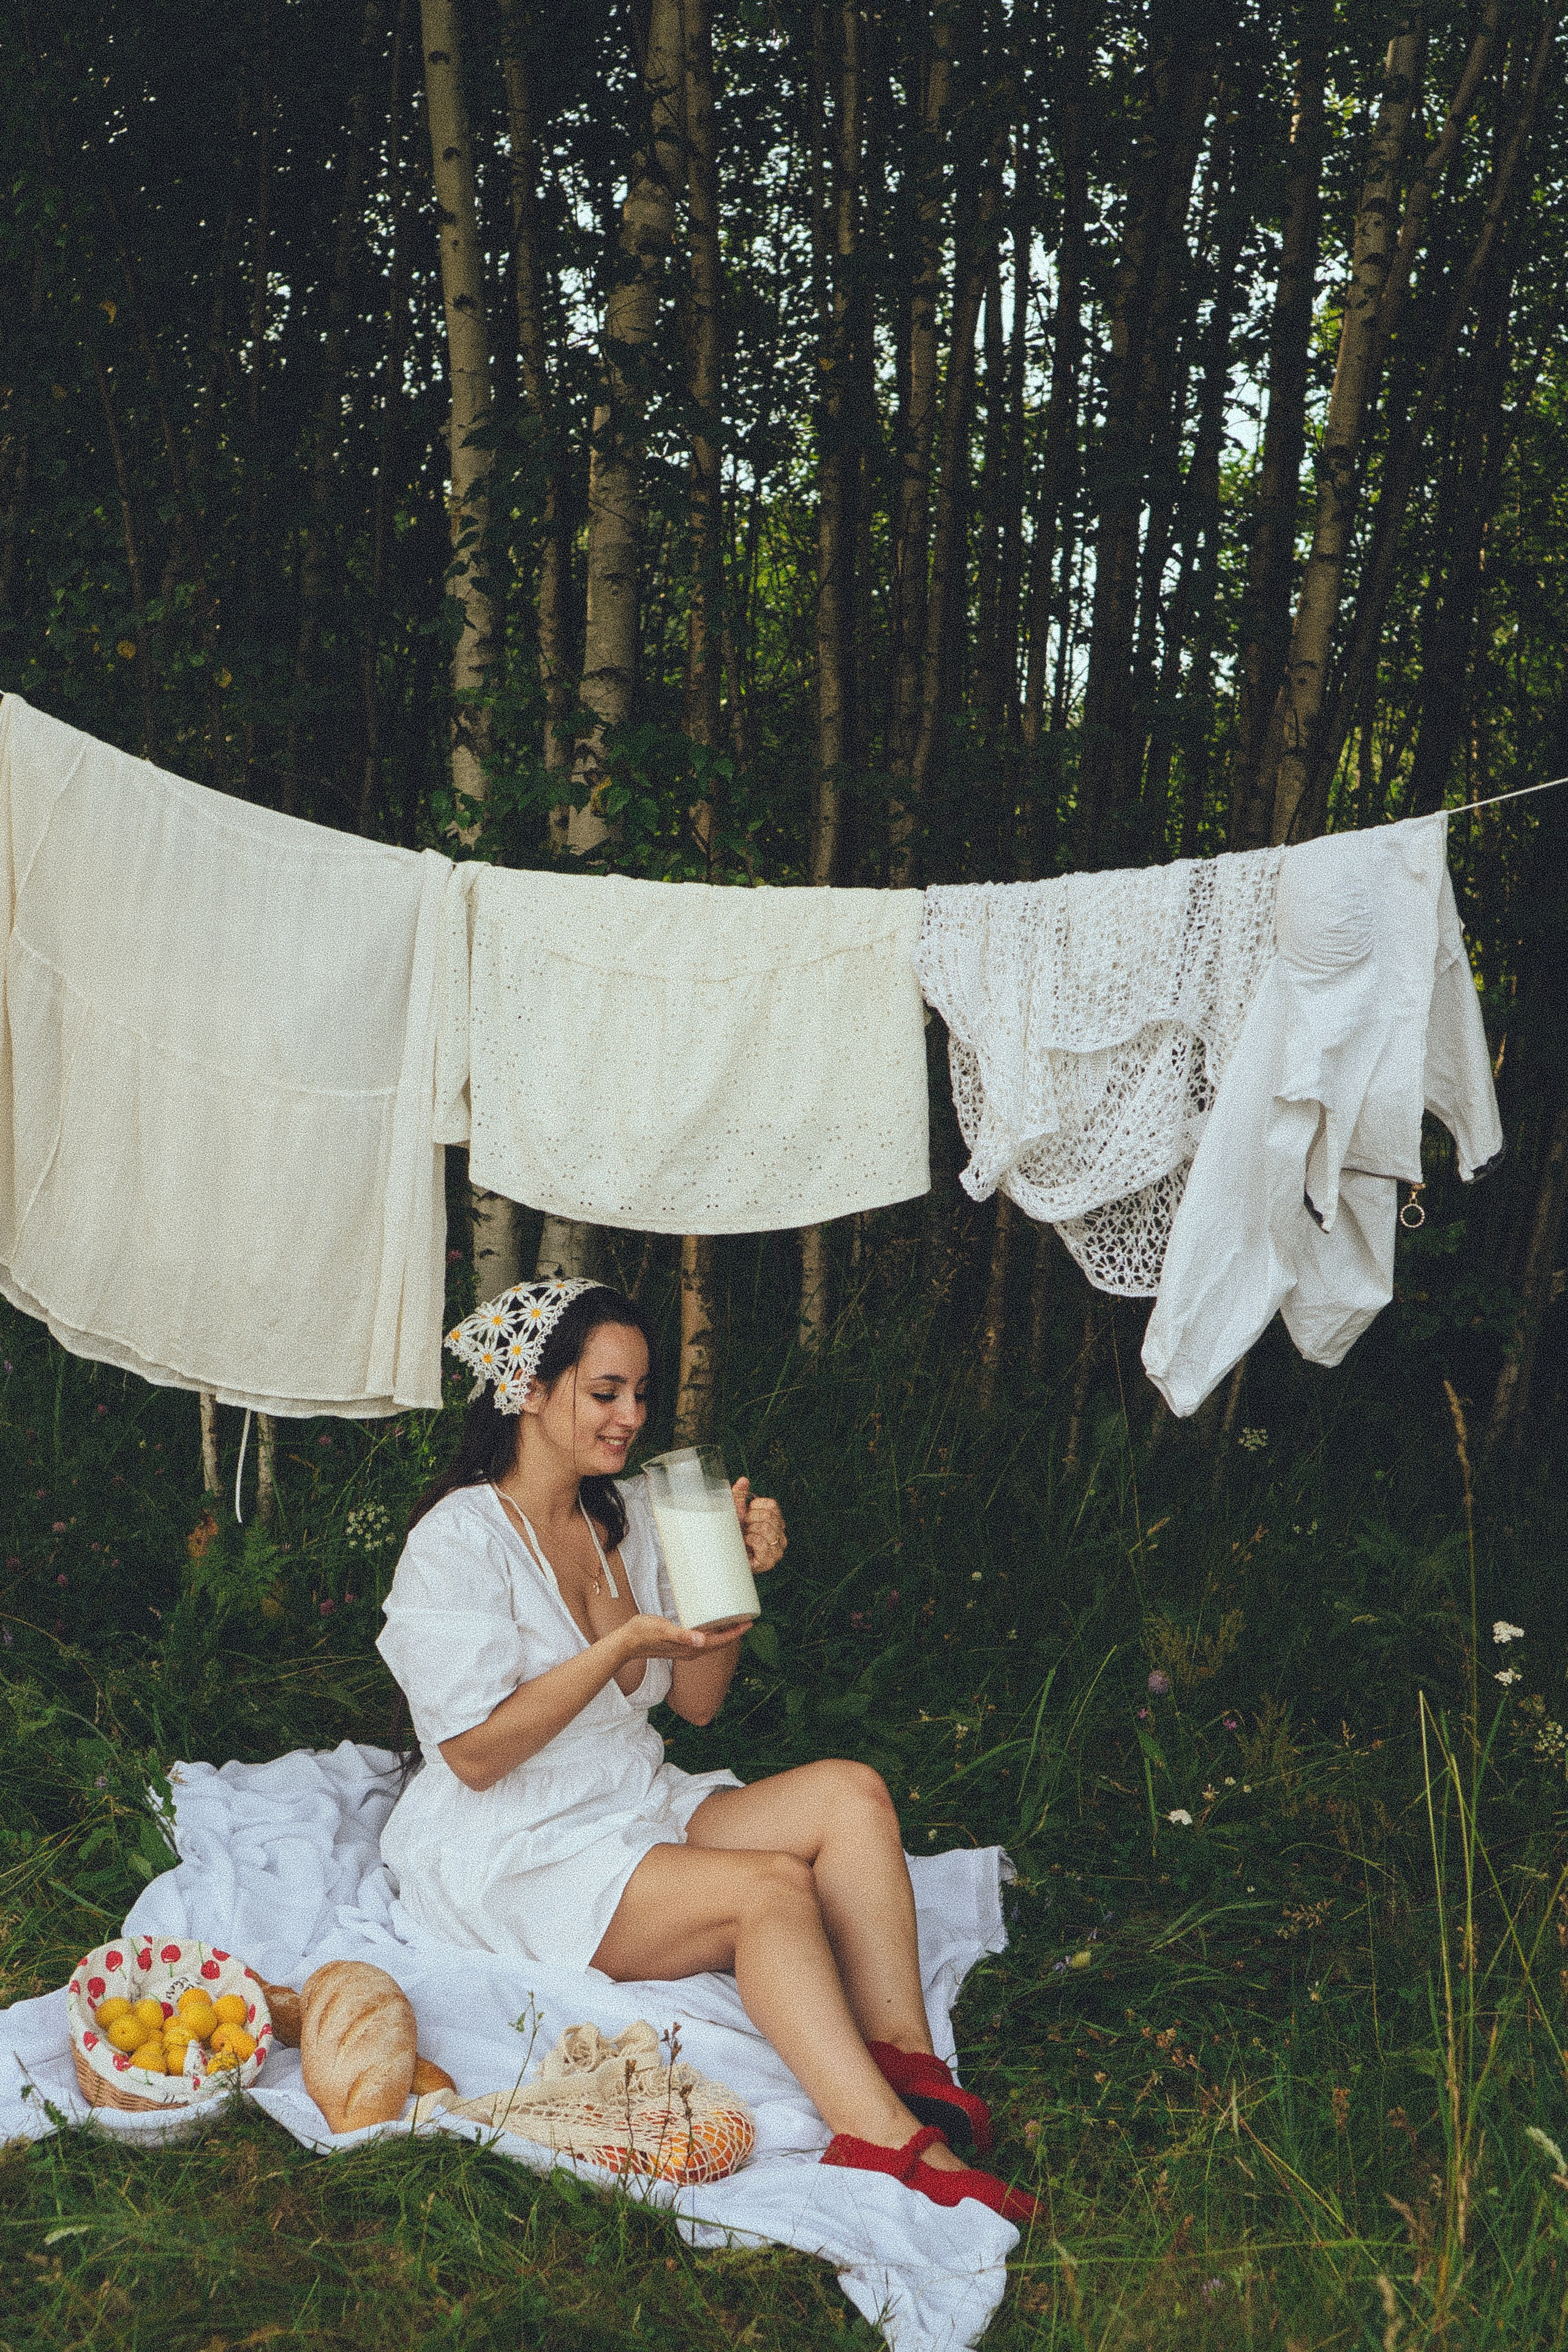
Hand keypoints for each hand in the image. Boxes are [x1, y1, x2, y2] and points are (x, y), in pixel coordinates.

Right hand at [615, 1613, 750, 1664]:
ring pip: (711, 1643)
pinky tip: (710, 1624)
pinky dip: (711, 1632)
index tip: (749, 1623)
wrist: (627, 1642)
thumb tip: (702, 1640)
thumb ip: (682, 1635)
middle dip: (733, 1633)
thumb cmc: (644, 1634)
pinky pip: (701, 1640)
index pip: (719, 1642)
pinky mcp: (679, 1644)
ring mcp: (685, 1649)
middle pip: (718, 1644)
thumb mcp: (663, 1630)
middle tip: (746, 1619)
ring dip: (723, 1633)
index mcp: (690, 1648)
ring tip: (733, 1620)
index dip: (735, 1633)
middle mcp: (690, 1651)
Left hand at [731, 1477, 786, 1574]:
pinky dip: (751, 1540)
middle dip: (751, 1520)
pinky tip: (746, 1544)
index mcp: (775, 1522)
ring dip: (750, 1531)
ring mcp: (776, 1549)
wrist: (723, 1555)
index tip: (746, 1515)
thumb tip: (744, 1480)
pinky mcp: (769, 1561)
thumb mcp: (733, 1512)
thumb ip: (739, 1494)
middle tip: (745, 1529)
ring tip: (746, 1538)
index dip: (755, 1507)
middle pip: (770, 1515)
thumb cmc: (731, 1535)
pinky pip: (761, 1542)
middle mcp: (780, 1535)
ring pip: (767, 1528)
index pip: (772, 1505)